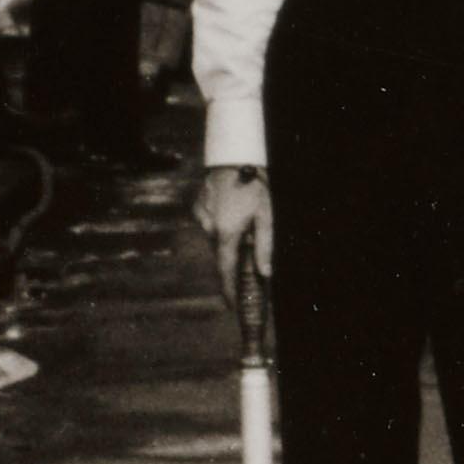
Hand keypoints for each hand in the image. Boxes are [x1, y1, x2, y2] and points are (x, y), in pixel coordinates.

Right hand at [196, 163, 272, 328]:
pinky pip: (210, 223)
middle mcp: (209, 229)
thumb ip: (264, 247)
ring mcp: (201, 218)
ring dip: (228, 237)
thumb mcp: (266, 217)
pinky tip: (231, 207)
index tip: (232, 306)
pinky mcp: (197, 207)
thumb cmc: (254, 187)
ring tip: (242, 218)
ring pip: (216, 238)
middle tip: (248, 250)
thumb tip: (264, 275)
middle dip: (234, 258)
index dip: (229, 292)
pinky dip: (220, 222)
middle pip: (222, 255)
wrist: (234, 157)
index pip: (226, 272)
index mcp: (226, 235)